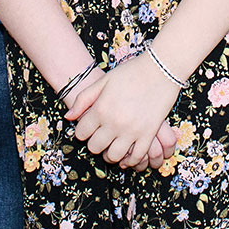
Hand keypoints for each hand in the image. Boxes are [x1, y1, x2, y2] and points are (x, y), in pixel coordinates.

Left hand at [65, 53, 179, 168]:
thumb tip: (68, 117)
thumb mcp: (103, 81)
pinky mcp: (148, 135)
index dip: (82, 131)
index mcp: (101, 108)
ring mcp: (132, 131)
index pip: (82, 133)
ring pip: (114, 156)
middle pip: (95, 147)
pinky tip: (127, 155)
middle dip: (94, 143)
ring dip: (110, 154)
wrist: (160, 68)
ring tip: (112, 145)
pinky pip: (136, 157)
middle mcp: (114, 122)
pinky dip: (130, 161)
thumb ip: (83, 99)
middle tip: (100, 136)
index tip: (88, 128)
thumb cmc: (130, 72)